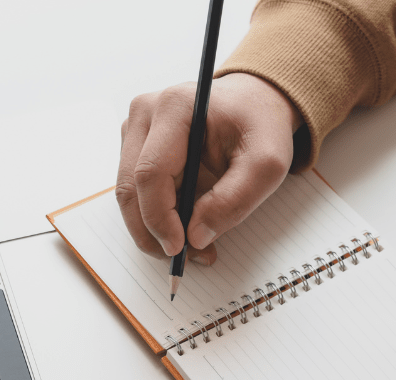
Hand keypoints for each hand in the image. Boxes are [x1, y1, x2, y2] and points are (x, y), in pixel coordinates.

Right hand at [116, 73, 300, 264]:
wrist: (253, 104)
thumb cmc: (259, 126)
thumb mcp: (267, 164)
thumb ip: (234, 200)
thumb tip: (195, 237)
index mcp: (174, 107)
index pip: (150, 173)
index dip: (159, 217)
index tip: (179, 248)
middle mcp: (145, 114)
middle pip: (130, 188)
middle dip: (152, 232)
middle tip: (183, 258)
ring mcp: (135, 129)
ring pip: (129, 195)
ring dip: (152, 230)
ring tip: (191, 247)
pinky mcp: (135, 146)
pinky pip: (135, 193)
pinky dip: (155, 218)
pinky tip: (183, 227)